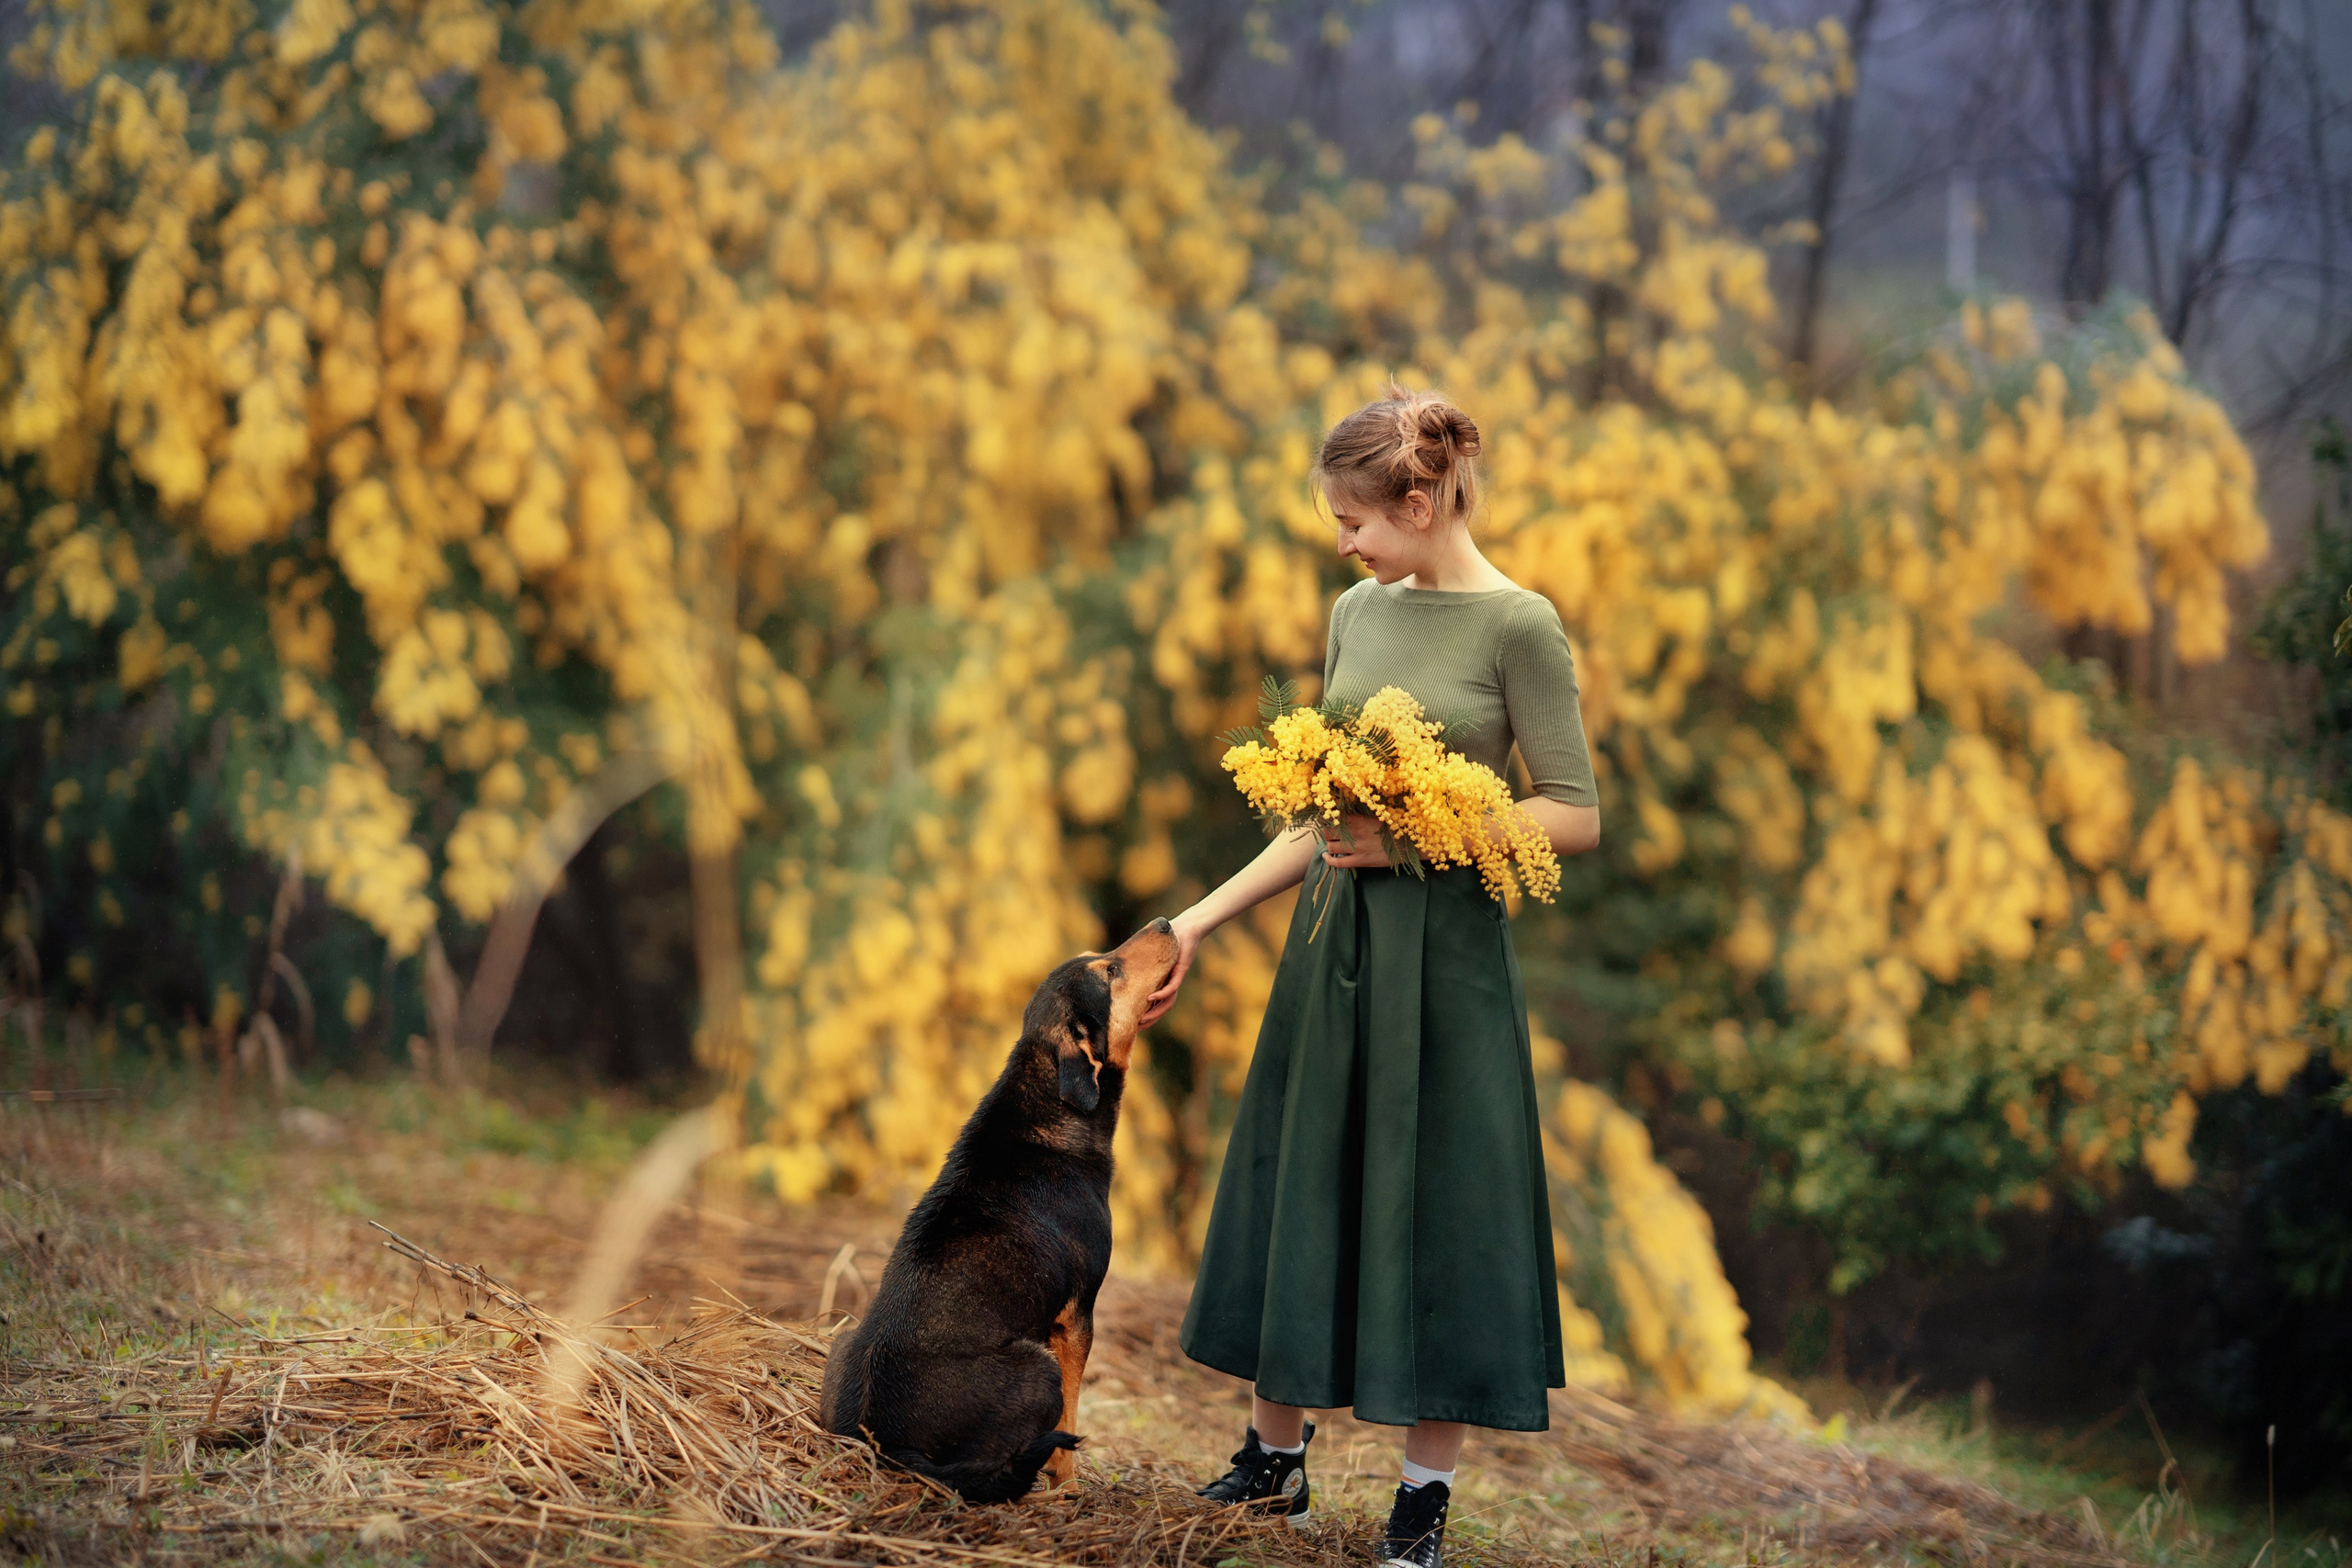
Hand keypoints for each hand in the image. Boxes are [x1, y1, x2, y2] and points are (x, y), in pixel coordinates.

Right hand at [1138, 910, 1205, 1027]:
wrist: (1186, 927)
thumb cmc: (1167, 937)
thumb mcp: (1146, 952)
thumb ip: (1134, 960)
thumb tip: (1109, 963)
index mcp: (1162, 981)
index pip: (1154, 1003)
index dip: (1146, 1015)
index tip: (1133, 1024)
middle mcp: (1170, 983)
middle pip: (1161, 1008)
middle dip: (1149, 1020)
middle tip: (1135, 1029)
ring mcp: (1176, 978)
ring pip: (1167, 1002)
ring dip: (1155, 1013)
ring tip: (1142, 1020)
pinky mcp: (1181, 971)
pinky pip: (1171, 987)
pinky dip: (1161, 995)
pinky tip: (1151, 999)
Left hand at [1320, 813, 1390, 868]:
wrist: (1406, 844)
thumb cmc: (1393, 828)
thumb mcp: (1377, 817)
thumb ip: (1360, 817)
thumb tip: (1346, 815)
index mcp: (1358, 819)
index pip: (1334, 817)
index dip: (1327, 818)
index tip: (1326, 819)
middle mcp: (1354, 833)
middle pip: (1328, 832)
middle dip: (1326, 832)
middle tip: (1329, 833)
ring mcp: (1356, 848)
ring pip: (1330, 847)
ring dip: (1328, 845)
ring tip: (1331, 843)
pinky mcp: (1359, 861)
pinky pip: (1338, 863)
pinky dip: (1329, 860)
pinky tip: (1326, 856)